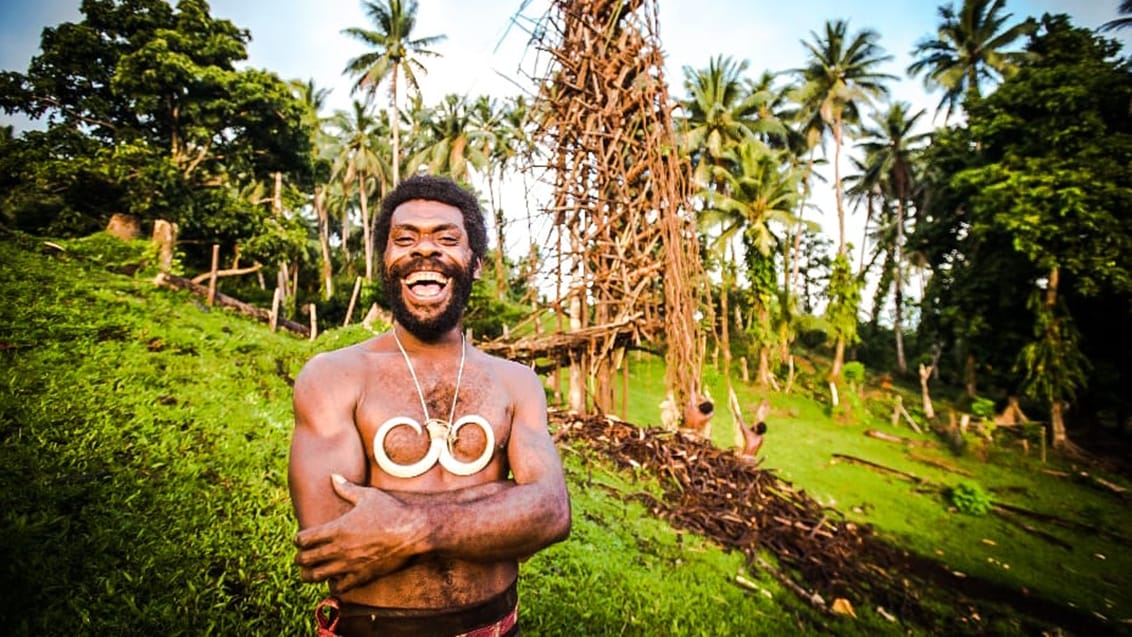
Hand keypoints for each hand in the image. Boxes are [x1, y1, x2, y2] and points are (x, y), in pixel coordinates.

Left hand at [293, 474, 427, 591]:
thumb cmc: (391, 511)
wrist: (412, 531)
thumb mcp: (367, 495)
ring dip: (309, 574)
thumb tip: (333, 476)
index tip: (301, 539)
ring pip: (317, 576)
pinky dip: (333, 585)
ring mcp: (350, 564)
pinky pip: (339, 587)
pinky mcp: (362, 575)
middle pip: (305, 559)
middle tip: (302, 557)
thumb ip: (347, 488)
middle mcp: (339, 549)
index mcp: (337, 529)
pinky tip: (335, 579)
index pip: (304, 539)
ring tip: (309, 572)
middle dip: (300, 558)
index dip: (298, 539)